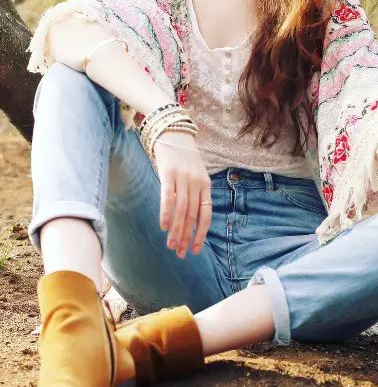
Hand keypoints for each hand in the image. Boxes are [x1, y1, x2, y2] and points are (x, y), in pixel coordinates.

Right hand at [153, 131, 211, 257]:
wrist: (173, 132)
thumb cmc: (183, 158)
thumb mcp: (196, 175)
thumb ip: (195, 194)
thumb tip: (189, 220)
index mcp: (205, 185)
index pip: (205, 215)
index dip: (201, 234)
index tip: (195, 250)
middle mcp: (196, 183)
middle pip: (192, 216)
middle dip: (186, 237)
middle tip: (180, 254)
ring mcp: (183, 178)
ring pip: (181, 210)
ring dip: (176, 231)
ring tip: (171, 246)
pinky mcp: (168, 174)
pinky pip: (168, 197)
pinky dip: (166, 213)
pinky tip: (163, 227)